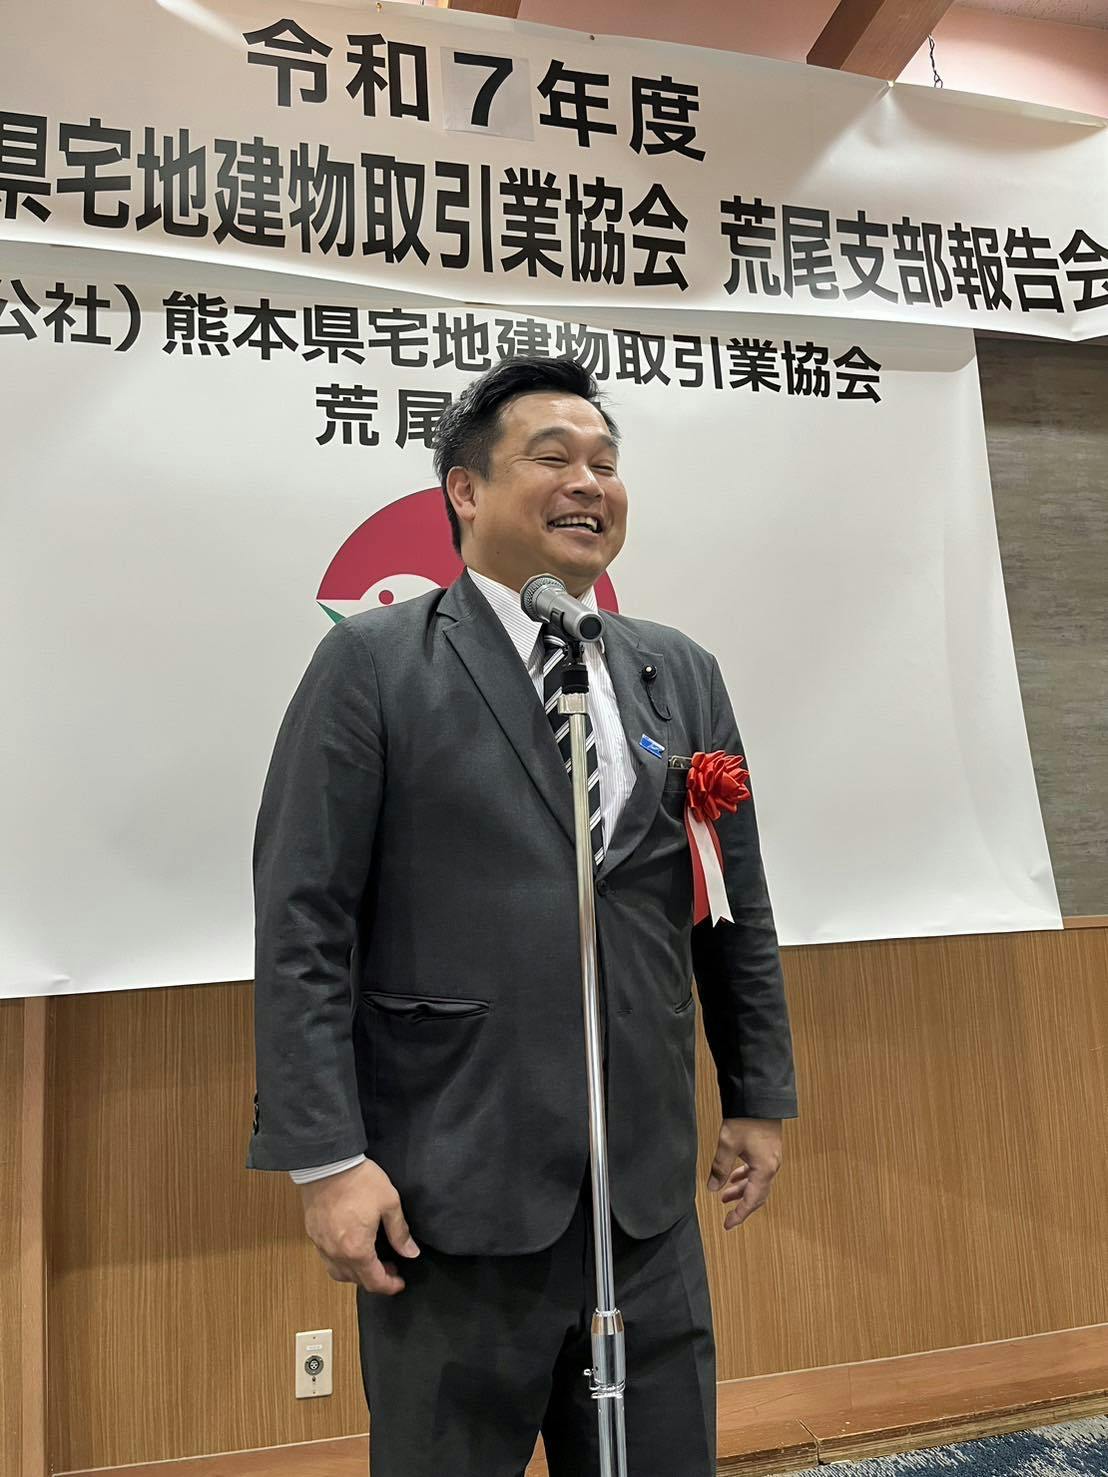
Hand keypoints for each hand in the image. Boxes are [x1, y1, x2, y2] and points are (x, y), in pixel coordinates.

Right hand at [298, 1159, 420, 1295]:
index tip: (400, 1282)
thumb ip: (400, 1232)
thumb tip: (411, 1253)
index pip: (375, 1282)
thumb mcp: (389, 1203)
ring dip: (357, 1274)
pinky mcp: (313, 1235)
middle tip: (391, 1266)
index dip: (390, 1286)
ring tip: (371, 1260)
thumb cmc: (360, 1182)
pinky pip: (328, 1260)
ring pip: (340, 1274)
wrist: (327, 1164)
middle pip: (357, 1281)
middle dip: (376, 1279)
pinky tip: (351, 1248)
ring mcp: (322, 1246)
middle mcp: (336, 1254)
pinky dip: (342, 1262)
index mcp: (357, 1250)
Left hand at [706, 1118, 782, 1230]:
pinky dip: (746, 1176)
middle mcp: (771, 1166)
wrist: (759, 1098)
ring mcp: (772, 1158)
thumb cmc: (746, 1120)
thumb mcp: (727, 1145)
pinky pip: (758, 1170)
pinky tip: (734, 1173)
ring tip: (724, 1194)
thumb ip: (720, 1168)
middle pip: (758, 1194)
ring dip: (742, 1189)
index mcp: (764, 1170)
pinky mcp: (769, 1149)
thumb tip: (712, 1187)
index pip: (752, 1201)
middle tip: (726, 1211)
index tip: (728, 1224)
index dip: (739, 1214)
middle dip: (741, 1204)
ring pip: (757, 1182)